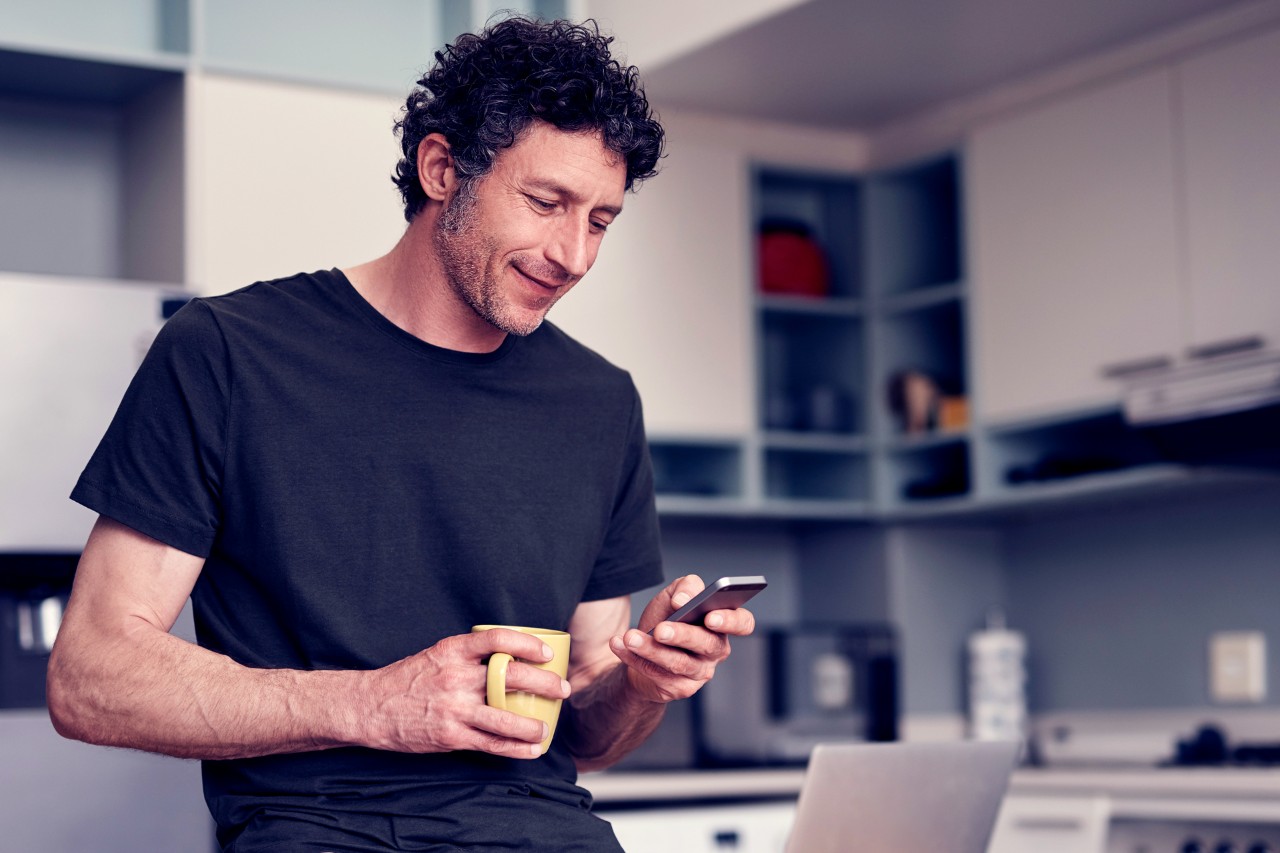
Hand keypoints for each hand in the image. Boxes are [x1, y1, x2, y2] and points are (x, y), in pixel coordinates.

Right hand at [360, 629, 571, 757]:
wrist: (370, 707)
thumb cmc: (407, 680)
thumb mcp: (436, 656)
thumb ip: (468, 657)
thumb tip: (507, 659)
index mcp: (452, 651)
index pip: (497, 639)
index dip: (526, 644)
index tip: (546, 653)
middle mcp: (456, 677)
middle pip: (509, 677)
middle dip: (544, 683)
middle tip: (562, 689)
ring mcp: (454, 708)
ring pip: (505, 717)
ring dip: (533, 725)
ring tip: (547, 728)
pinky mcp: (450, 736)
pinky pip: (491, 743)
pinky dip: (515, 748)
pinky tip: (531, 750)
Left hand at [609, 575, 756, 703]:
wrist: (641, 647)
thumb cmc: (666, 618)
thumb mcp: (675, 595)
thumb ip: (686, 587)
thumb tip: (684, 599)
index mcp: (721, 624)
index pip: (743, 623)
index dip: (731, 621)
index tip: (710, 616)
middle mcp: (716, 649)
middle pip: (707, 644)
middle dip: (682, 635)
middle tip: (660, 629)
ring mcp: (700, 672)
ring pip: (678, 663)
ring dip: (651, 649)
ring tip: (630, 637)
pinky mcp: (680, 688)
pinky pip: (657, 674)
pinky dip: (634, 658)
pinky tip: (620, 644)